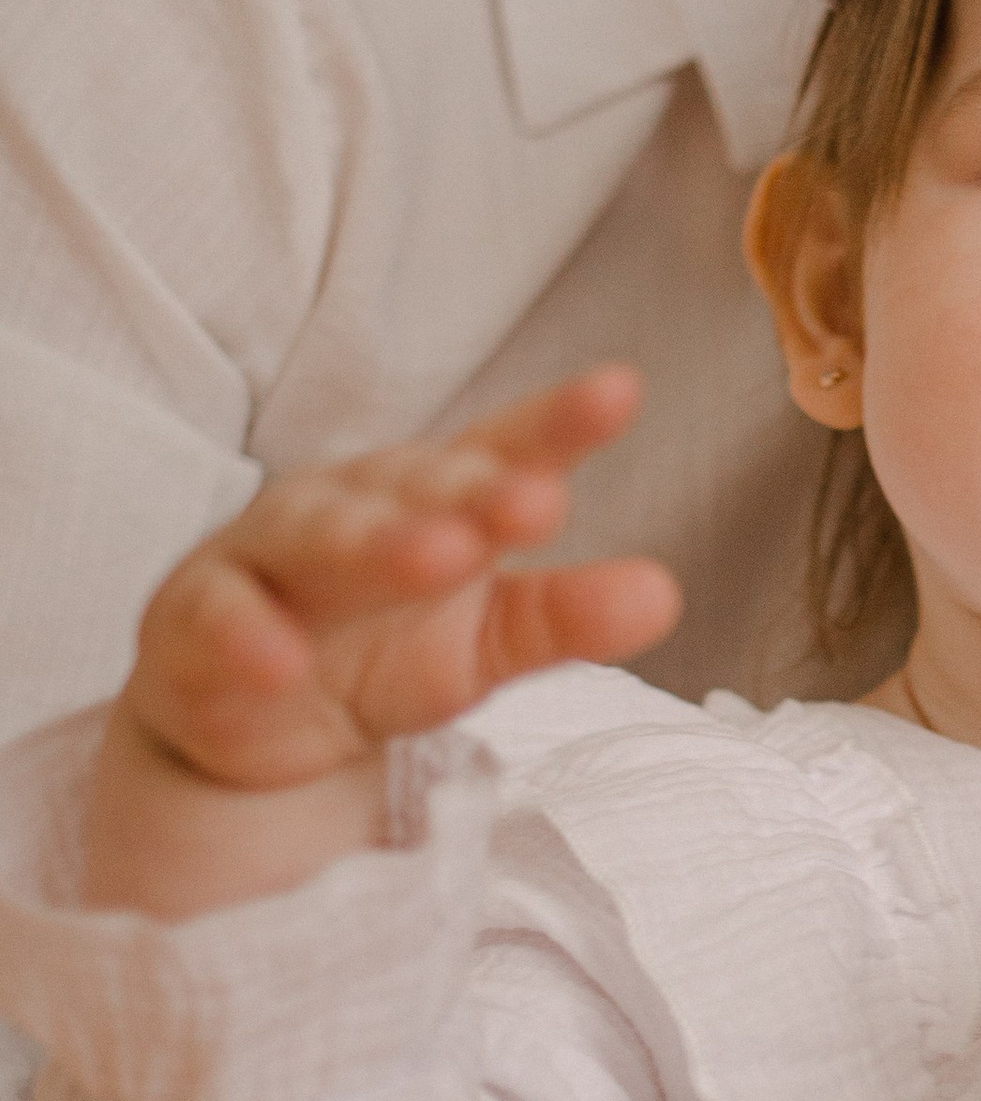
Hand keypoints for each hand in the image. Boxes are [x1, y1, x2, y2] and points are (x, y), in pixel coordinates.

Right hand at [85, 368, 680, 917]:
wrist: (250, 709)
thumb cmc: (384, 640)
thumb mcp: (489, 638)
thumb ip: (565, 615)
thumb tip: (662, 594)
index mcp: (432, 495)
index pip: (502, 449)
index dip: (557, 422)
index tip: (621, 392)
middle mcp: (352, 505)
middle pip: (412, 488)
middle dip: (470, 492)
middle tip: (535, 500)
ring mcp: (269, 559)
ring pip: (319, 539)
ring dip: (375, 547)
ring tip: (440, 558)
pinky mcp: (199, 623)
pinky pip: (220, 622)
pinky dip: (245, 638)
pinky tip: (279, 660)